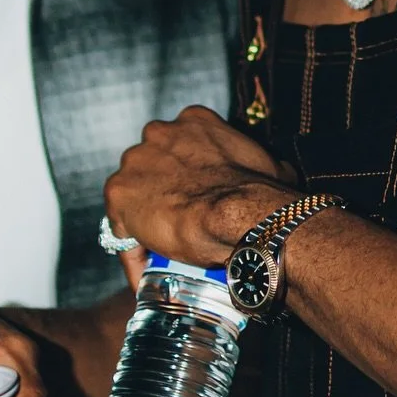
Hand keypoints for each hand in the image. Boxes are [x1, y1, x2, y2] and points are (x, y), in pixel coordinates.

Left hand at [104, 105, 294, 269]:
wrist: (237, 212)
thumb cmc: (259, 190)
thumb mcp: (270, 166)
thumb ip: (265, 164)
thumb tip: (278, 172)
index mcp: (194, 120)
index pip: (179, 146)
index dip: (185, 173)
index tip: (195, 196)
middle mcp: (159, 132)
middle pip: (151, 165)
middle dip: (161, 190)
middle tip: (180, 222)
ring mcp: (134, 161)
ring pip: (133, 196)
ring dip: (144, 220)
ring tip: (164, 254)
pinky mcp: (118, 193)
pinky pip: (121, 231)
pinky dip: (133, 254)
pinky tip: (148, 276)